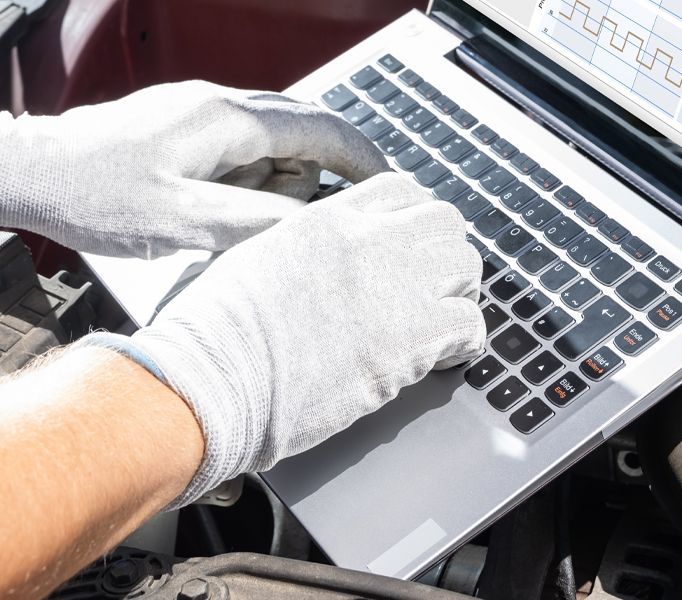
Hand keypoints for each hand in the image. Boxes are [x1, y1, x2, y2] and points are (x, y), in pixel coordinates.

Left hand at [0, 81, 385, 257]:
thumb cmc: (89, 195)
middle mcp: (219, 104)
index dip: (366, 162)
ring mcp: (198, 110)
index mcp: (227, 120)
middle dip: (330, 173)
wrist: (22, 170)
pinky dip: (256, 177)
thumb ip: (252, 224)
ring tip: (266, 226)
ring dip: (286, 179)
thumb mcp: (179, 224)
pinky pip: (242, 146)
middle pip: (305, 130)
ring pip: (274, 139)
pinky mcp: (180, 125)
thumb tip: (310, 229)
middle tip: (340, 220)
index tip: (394, 189)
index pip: (323, 130)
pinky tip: (234, 212)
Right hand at [114, 174, 483, 505]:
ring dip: (460, 294)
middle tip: (435, 288)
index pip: (399, 190)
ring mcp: (392, 286)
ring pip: (466, 266)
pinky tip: (447, 357)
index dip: (414, 220)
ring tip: (443, 322)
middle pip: (444, 222)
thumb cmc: (213, 336)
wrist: (211, 381)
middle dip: (444, 254)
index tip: (415, 246)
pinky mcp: (409, 338)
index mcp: (324, 220)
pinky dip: (466, 342)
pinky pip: (470, 324)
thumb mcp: (254, 262)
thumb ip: (300, 250)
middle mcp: (365, 241)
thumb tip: (318, 268)